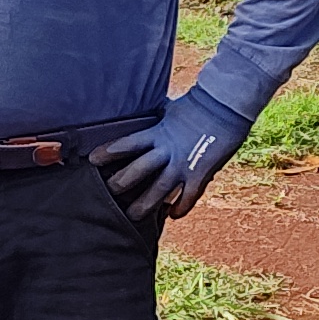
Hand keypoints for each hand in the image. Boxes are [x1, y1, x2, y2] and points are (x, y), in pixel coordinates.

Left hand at [94, 89, 251, 223]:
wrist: (226, 104)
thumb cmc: (199, 103)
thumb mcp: (171, 110)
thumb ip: (158, 120)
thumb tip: (148, 116)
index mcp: (158, 132)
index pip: (127, 144)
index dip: (108, 152)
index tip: (92, 160)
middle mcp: (168, 150)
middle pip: (137, 171)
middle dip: (121, 183)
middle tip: (108, 193)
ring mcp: (184, 163)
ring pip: (159, 189)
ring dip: (144, 204)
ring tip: (133, 216)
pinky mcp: (201, 173)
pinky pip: (189, 196)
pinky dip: (181, 207)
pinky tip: (173, 216)